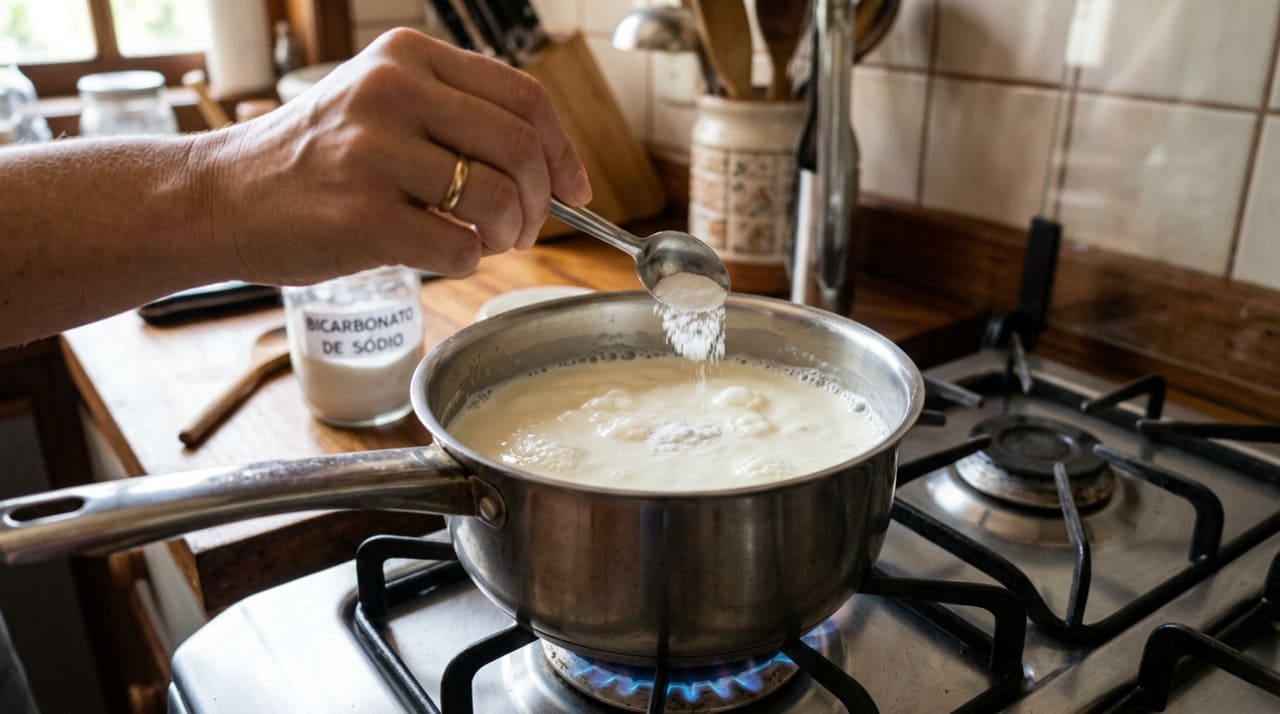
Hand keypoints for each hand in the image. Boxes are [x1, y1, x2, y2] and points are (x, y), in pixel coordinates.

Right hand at [197, 28, 591, 283]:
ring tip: (484, 240)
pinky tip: (439, 253)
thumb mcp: (379, 103)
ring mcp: (373, 154)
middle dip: (541, 202)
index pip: (524, 97)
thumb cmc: (313, 159)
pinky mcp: (361, 217)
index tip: (574, 188)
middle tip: (526, 228)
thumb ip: (455, 117)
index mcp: (407, 57)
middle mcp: (392, 93)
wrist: (221, 197)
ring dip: (508, 234)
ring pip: (497, 200)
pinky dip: (466, 260)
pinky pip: (459, 248)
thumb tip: (550, 169)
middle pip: (519, 149)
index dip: (562, 150)